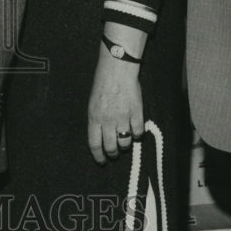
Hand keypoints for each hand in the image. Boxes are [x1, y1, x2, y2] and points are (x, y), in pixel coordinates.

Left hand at [87, 49, 143, 163]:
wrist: (117, 70)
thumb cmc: (103, 84)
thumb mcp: (93, 103)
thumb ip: (96, 119)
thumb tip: (100, 136)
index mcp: (94, 117)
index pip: (94, 143)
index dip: (98, 155)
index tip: (101, 160)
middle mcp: (108, 120)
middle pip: (110, 147)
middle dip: (112, 153)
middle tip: (114, 153)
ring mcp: (123, 117)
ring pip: (125, 143)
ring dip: (125, 145)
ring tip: (124, 142)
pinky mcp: (136, 113)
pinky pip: (138, 132)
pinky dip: (137, 134)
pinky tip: (135, 130)